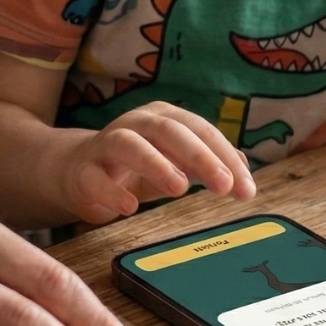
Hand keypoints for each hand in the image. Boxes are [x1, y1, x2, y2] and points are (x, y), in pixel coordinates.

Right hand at [58, 103, 255, 224]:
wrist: (79, 171)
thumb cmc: (135, 166)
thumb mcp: (175, 163)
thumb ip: (206, 165)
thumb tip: (243, 170)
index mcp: (163, 118)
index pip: (200, 130)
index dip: (226, 156)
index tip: (246, 187)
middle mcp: (135, 124)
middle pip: (169, 131)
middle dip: (200, 156)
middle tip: (224, 185)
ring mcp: (106, 144)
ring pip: (129, 145)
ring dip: (156, 164)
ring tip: (180, 188)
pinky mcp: (83, 171)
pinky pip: (95, 177)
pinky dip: (112, 191)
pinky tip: (130, 207)